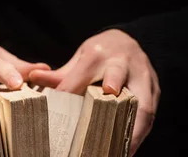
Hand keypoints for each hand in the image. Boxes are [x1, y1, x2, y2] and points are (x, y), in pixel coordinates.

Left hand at [28, 29, 159, 156]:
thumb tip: (34, 79)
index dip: (69, 94)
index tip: (58, 117)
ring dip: (131, 130)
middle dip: (111, 96)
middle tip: (102, 123)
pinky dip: (139, 134)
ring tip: (120, 153)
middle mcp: (122, 62)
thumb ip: (60, 74)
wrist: (129, 41)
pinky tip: (127, 151)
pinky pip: (149, 113)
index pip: (81, 75)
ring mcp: (142, 76)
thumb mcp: (79, 59)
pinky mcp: (154, 90)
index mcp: (98, 54)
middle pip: (117, 77)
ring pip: (140, 102)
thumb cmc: (101, 53)